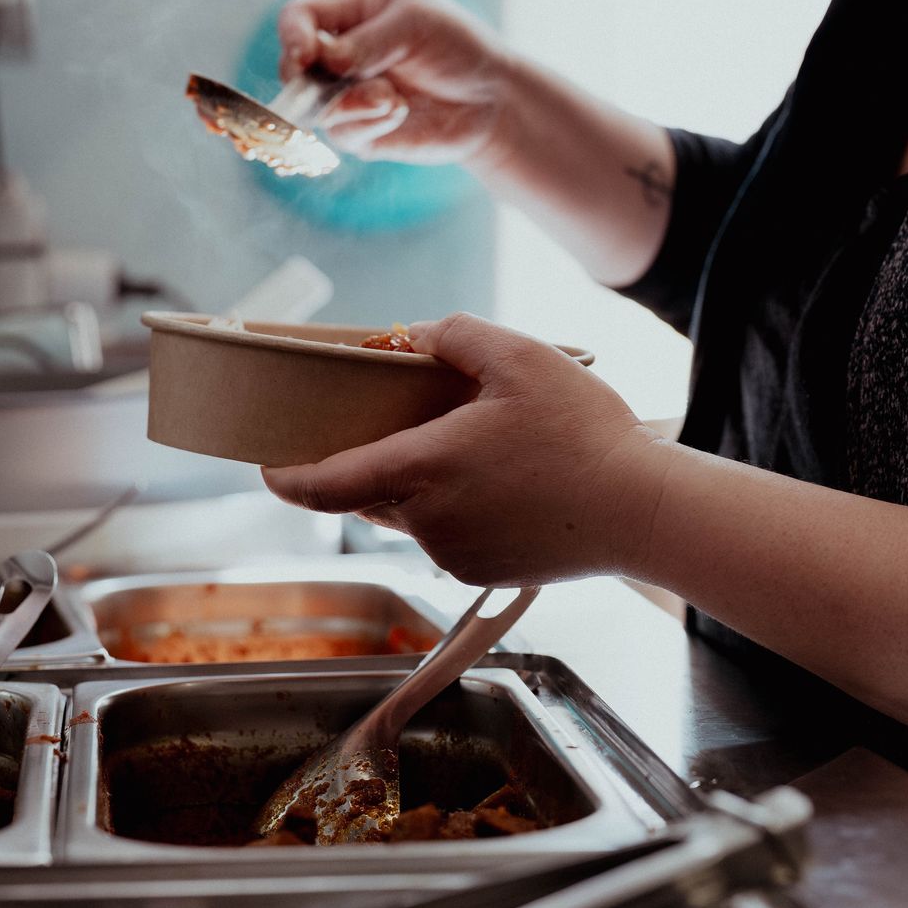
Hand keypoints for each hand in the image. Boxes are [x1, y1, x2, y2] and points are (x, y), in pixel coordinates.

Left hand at [261, 314, 676, 586]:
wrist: (642, 511)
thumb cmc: (583, 432)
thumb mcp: (520, 356)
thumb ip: (455, 335)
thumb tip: (416, 336)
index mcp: (422, 469)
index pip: (324, 486)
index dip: (285, 478)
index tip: (264, 465)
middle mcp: (427, 522)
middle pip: (369, 493)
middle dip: (368, 460)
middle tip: (389, 423)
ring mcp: (454, 554)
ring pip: (409, 513)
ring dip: (419, 481)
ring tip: (472, 444)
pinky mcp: (482, 572)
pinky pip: (445, 535)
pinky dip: (453, 506)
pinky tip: (500, 480)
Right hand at [277, 0, 508, 164]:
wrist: (491, 99)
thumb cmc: (456, 46)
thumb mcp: (416, 23)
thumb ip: (367, 40)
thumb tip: (321, 61)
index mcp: (349, 13)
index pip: (298, 17)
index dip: (292, 34)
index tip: (306, 53)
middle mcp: (338, 56)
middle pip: (293, 67)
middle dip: (307, 79)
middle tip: (330, 83)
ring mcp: (347, 97)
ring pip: (316, 108)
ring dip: (351, 104)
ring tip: (391, 100)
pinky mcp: (361, 134)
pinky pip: (344, 134)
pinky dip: (369, 123)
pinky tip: (399, 112)